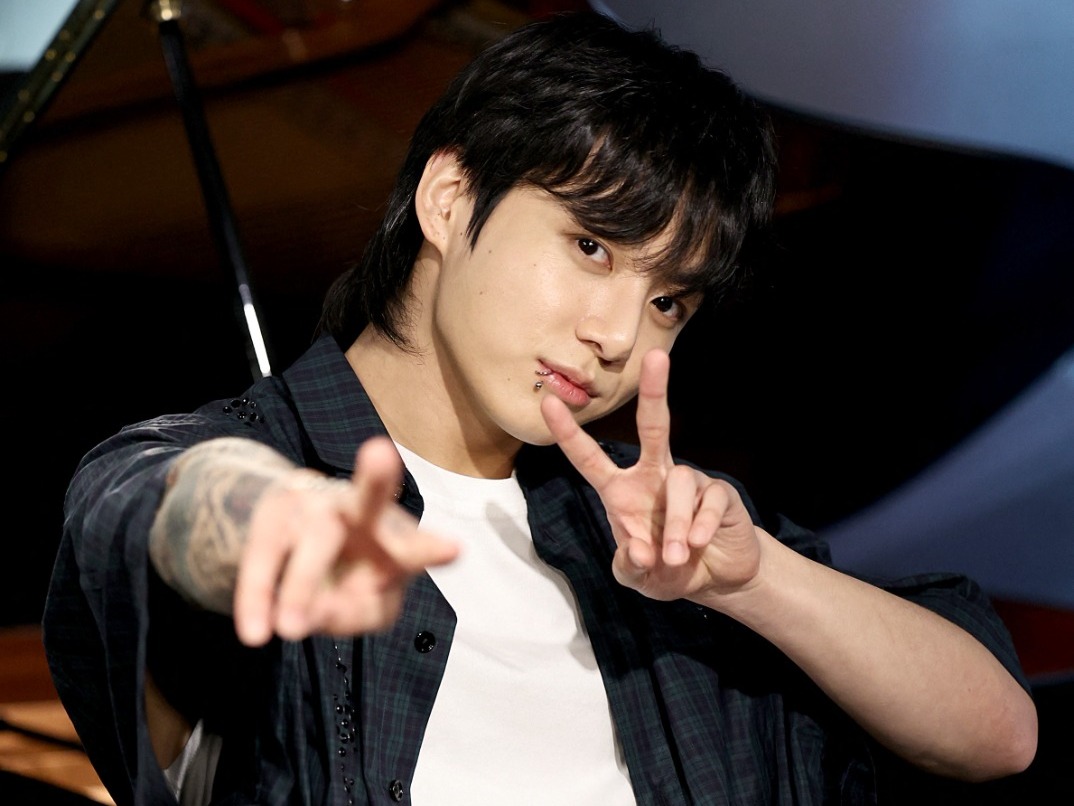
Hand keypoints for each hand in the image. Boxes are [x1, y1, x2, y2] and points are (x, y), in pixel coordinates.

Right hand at [233, 436, 458, 644]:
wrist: (299, 534)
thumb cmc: (354, 574)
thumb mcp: (370, 604)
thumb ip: (359, 614)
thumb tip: (311, 619)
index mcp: (394, 538)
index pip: (414, 546)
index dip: (432, 550)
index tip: (455, 549)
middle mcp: (359, 514)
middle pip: (368, 498)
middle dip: (376, 478)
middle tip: (380, 454)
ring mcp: (313, 510)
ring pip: (313, 541)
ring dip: (302, 588)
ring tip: (292, 630)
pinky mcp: (272, 520)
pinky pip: (262, 562)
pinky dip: (257, 599)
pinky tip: (255, 631)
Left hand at [540, 349, 760, 602]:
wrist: (717, 579)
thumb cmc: (666, 569)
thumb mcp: (637, 577)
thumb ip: (628, 568)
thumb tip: (638, 552)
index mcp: (621, 491)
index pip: (589, 457)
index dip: (569, 432)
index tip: (548, 401)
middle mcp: (654, 476)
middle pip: (653, 425)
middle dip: (655, 391)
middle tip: (657, 356)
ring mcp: (688, 481)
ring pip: (679, 481)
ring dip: (675, 524)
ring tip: (675, 556)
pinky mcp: (718, 493)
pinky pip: (708, 499)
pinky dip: (699, 525)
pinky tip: (699, 543)